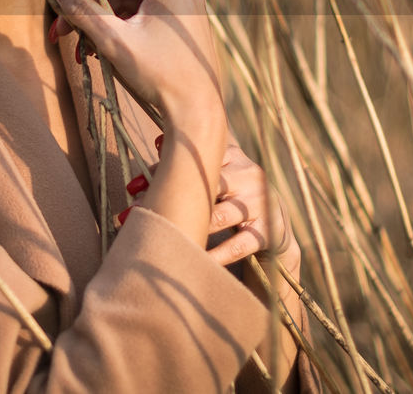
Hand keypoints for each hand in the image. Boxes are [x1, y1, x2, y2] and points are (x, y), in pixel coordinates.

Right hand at [40, 0, 223, 131]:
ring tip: (76, 44)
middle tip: (57, 25)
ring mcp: (179, 2)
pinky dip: (115, 27)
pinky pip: (137, 14)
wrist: (196, 112)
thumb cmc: (161, 75)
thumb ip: (83, 9)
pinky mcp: (177, 20)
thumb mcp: (115, 40)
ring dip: (97, 19)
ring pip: (124, 0)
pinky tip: (95, 47)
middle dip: (83, 3)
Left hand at [124, 138, 299, 273]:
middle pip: (205, 185)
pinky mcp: (269, 231)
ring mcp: (261, 203)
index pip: (196, 159)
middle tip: (136, 211)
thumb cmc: (235, 199)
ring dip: (188, 228)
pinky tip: (194, 260)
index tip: (134, 186)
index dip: (164, 170)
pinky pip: (239, 245)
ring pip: (219, 216)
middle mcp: (249, 175)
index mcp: (233, 157)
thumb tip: (151, 152)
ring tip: (160, 237)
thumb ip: (190, 165)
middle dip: (171, 198)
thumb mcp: (219, 179)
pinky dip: (216, 255)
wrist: (278, 230)